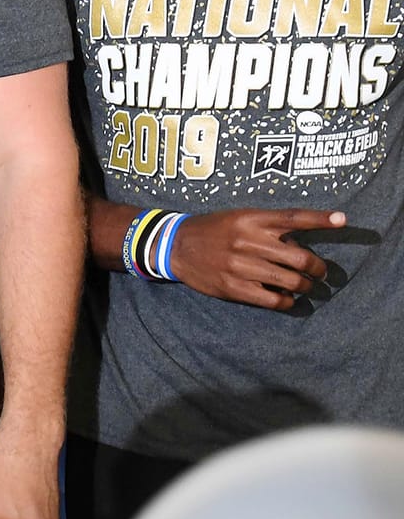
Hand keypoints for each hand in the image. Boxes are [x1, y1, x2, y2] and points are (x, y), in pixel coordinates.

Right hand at [167, 208, 339, 309]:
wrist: (175, 246)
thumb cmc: (213, 230)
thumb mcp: (238, 218)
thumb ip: (268, 227)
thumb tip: (300, 243)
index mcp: (251, 219)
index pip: (293, 217)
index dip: (320, 219)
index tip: (342, 220)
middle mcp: (248, 240)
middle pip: (301, 258)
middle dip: (318, 268)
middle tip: (320, 273)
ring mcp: (241, 265)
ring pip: (292, 281)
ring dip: (306, 287)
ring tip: (306, 287)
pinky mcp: (234, 287)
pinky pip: (273, 299)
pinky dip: (287, 301)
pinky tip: (287, 298)